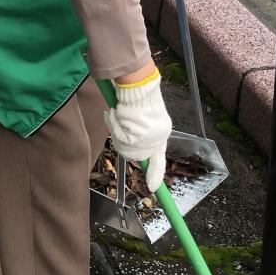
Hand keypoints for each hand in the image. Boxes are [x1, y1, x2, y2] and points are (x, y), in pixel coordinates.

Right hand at [104, 72, 171, 193]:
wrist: (138, 86)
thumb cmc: (138, 96)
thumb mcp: (143, 116)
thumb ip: (140, 131)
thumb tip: (130, 147)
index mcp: (162, 133)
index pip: (159, 158)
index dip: (155, 174)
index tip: (153, 188)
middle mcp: (158, 138)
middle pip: (137, 155)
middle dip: (126, 145)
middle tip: (120, 129)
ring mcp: (148, 138)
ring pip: (126, 148)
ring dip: (118, 133)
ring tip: (118, 114)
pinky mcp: (137, 136)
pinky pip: (119, 138)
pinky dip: (114, 126)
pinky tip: (116, 113)